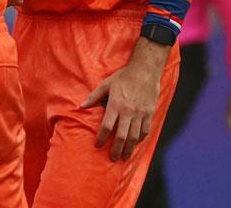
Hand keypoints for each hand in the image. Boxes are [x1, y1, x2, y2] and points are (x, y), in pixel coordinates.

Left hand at [81, 38, 168, 160]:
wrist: (144, 71)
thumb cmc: (123, 77)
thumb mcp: (105, 84)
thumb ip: (93, 97)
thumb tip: (81, 106)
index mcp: (116, 104)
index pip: (107, 126)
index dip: (101, 137)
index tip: (98, 145)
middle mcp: (128, 111)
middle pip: (122, 136)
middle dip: (117, 149)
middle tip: (113, 159)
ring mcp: (140, 114)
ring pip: (135, 136)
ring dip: (129, 148)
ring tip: (124, 157)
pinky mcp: (149, 113)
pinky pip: (146, 130)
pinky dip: (141, 139)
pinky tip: (135, 144)